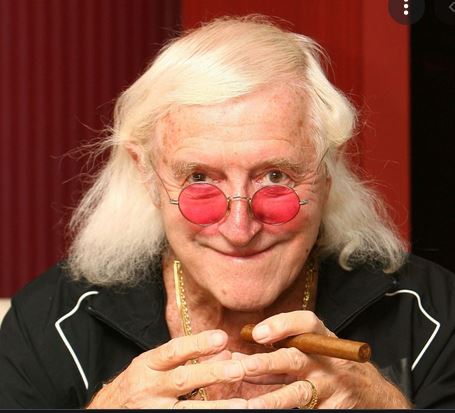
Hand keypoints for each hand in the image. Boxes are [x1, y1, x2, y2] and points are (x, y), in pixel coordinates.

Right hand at [86, 330, 247, 408]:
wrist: (106, 411)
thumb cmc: (136, 385)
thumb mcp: (155, 365)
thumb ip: (187, 358)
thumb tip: (225, 353)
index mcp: (148, 365)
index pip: (174, 350)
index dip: (198, 343)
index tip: (222, 338)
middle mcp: (150, 387)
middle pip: (183, 379)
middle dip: (211, 374)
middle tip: (238, 369)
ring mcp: (153, 411)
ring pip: (186, 410)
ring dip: (215, 407)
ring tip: (241, 404)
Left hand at [234, 311, 410, 408]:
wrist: (370, 394)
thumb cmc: (329, 365)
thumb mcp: (313, 351)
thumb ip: (282, 349)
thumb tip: (237, 356)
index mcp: (322, 339)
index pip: (306, 323)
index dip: (281, 325)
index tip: (256, 333)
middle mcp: (326, 361)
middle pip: (294, 358)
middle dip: (266, 362)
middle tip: (241, 367)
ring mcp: (329, 387)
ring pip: (296, 393)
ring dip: (271, 399)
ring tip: (250, 405)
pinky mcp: (331, 409)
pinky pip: (305, 411)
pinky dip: (282, 411)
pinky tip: (263, 412)